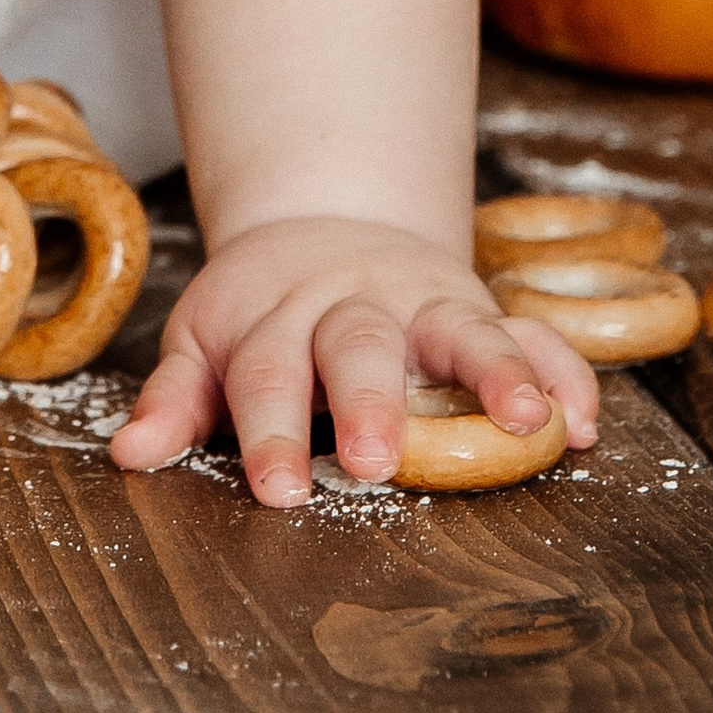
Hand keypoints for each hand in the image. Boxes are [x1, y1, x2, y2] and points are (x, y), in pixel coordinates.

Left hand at [106, 216, 600, 506]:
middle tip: (378, 460)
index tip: (280, 489)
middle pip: (359, 346)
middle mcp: (353, 303)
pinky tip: (582, 421)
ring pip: (461, 327)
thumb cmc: (257, 313)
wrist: (321, 223)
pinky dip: (562, 371)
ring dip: (496, 372)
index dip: (270, 431)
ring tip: (526, 424)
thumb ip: (175, 400)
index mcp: (275, 318)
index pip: (266, 373)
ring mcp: (422, 301)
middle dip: (371, 402)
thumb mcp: (203, 343)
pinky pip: (530, 331)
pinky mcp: (478, 305)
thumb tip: (130, 455)